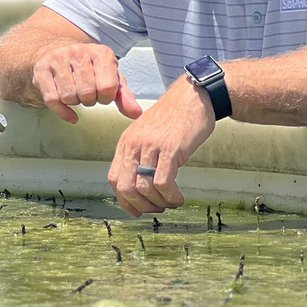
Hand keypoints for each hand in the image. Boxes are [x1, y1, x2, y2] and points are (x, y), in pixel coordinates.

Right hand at [30, 43, 142, 123]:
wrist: (53, 51)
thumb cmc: (88, 68)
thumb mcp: (109, 77)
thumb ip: (124, 95)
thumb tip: (136, 113)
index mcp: (100, 53)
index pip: (108, 88)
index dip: (106, 98)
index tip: (103, 93)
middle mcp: (78, 52)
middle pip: (87, 94)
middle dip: (89, 100)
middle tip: (88, 94)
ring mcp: (57, 59)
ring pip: (69, 97)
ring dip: (74, 102)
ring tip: (76, 94)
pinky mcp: (41, 70)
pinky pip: (52, 100)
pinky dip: (62, 111)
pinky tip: (69, 111)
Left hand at [107, 78, 215, 215]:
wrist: (192, 97)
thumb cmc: (173, 118)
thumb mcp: (147, 135)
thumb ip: (139, 156)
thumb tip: (140, 188)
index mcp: (126, 143)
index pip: (114, 179)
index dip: (124, 200)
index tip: (138, 209)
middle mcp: (134, 144)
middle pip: (126, 187)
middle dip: (141, 206)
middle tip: (157, 208)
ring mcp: (151, 146)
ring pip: (145, 188)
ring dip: (159, 203)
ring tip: (171, 202)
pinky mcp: (170, 149)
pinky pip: (163, 182)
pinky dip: (171, 196)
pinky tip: (179, 197)